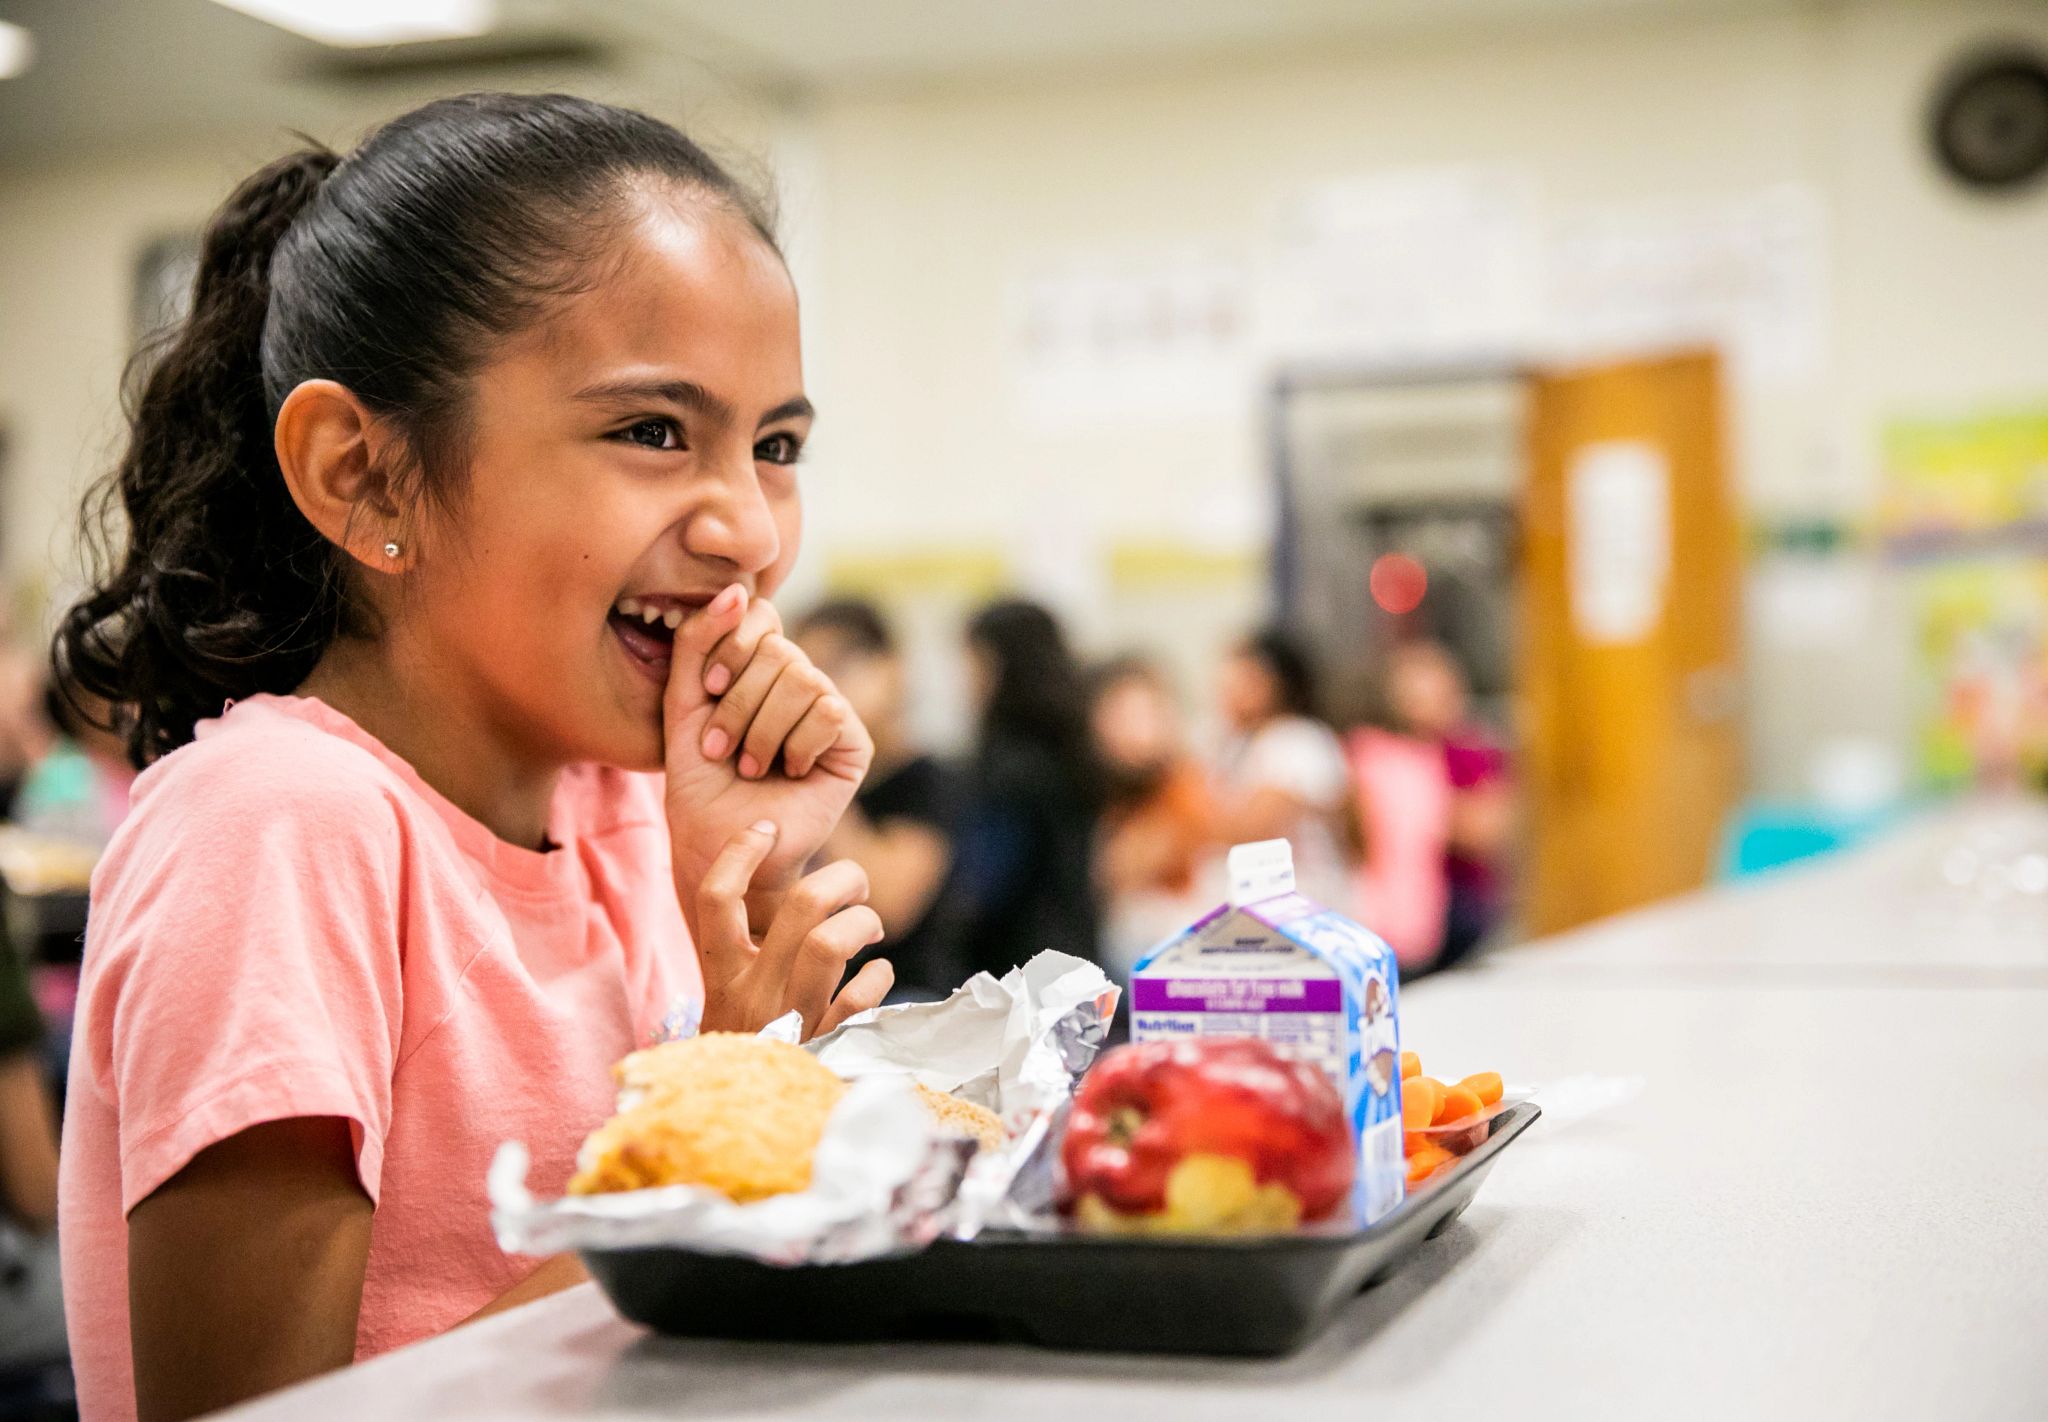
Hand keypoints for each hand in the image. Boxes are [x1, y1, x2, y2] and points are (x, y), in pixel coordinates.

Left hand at [663, 586, 872, 891]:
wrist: (720, 847)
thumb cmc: (698, 784)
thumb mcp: (681, 707)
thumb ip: (697, 644)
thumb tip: (739, 591)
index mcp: (758, 668)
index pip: (762, 618)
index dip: (734, 646)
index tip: (709, 690)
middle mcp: (798, 683)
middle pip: (780, 650)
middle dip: (740, 702)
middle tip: (721, 748)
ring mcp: (828, 710)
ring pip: (805, 679)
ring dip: (764, 729)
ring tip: (751, 766)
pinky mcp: (853, 743)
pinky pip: (830, 712)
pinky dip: (796, 745)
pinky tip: (788, 772)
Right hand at [692, 821, 893, 1037]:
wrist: (731, 1136)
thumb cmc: (737, 1058)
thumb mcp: (725, 1009)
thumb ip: (745, 963)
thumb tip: (793, 909)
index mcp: (721, 978)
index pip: (716, 899)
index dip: (740, 854)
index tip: (766, 828)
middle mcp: (753, 993)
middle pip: (797, 906)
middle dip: (840, 879)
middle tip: (854, 884)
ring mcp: (791, 1019)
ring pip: (829, 942)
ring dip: (862, 922)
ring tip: (870, 927)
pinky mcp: (826, 1047)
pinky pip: (861, 998)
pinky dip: (879, 977)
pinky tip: (879, 974)